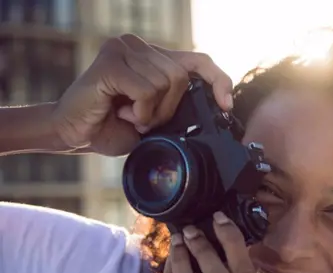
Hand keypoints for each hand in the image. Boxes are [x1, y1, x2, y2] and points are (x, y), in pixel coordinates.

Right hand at [51, 34, 232, 155]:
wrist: (75, 134)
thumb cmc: (114, 126)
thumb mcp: (157, 116)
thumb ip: (179, 104)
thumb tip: (216, 107)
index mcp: (154, 58)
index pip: (199, 60)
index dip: (219, 80)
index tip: (226, 106)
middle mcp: (139, 46)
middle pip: (182, 76)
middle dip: (169, 108)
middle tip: (145, 119)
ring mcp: (123, 49)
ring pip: (166, 83)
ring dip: (152, 111)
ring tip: (130, 115)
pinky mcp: (111, 61)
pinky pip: (147, 90)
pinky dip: (140, 111)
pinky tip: (121, 112)